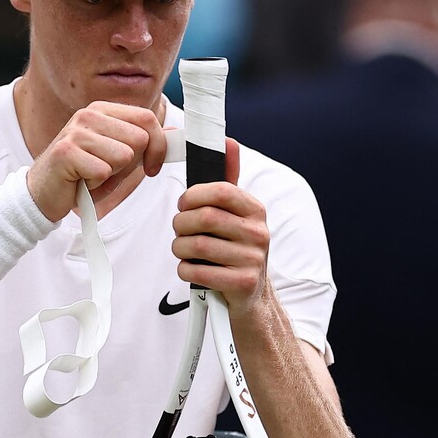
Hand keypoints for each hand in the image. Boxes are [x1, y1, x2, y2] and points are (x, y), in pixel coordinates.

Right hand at [27, 101, 166, 221]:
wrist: (44, 193)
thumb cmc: (83, 175)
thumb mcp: (118, 157)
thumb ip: (144, 145)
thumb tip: (177, 135)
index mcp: (103, 111)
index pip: (147, 118)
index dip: (158, 146)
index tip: (152, 167)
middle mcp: (89, 115)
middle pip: (139, 138)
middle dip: (130, 165)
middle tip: (107, 171)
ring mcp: (76, 131)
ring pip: (123, 156)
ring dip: (111, 175)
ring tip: (91, 175)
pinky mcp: (66, 152)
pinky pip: (103, 172)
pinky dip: (95, 185)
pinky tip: (80, 181)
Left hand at [171, 138, 269, 315]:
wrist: (251, 296)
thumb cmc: (235, 248)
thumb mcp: (236, 214)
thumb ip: (228, 180)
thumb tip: (228, 142)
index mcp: (255, 210)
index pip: (220, 190)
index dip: (193, 195)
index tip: (183, 204)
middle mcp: (258, 233)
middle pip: (204, 218)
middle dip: (180, 224)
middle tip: (179, 230)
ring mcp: (252, 260)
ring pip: (195, 246)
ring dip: (179, 248)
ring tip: (183, 250)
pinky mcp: (241, 284)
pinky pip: (196, 271)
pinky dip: (185, 270)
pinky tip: (191, 269)